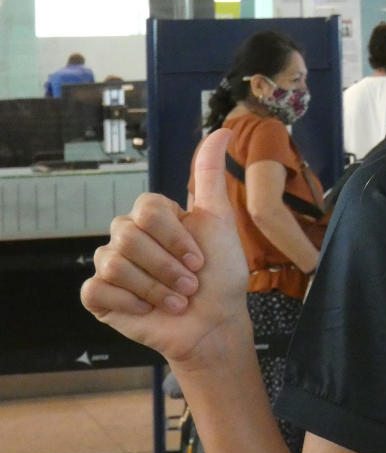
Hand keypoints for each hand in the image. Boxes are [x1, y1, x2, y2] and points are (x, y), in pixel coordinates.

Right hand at [81, 129, 250, 368]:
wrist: (214, 322)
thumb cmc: (221, 273)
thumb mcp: (220, 220)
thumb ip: (210, 176)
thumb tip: (222, 130)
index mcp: (153, 216)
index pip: (148, 207)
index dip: (175, 236)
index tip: (200, 258)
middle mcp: (128, 236)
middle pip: (129, 236)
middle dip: (167, 266)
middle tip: (190, 283)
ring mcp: (111, 265)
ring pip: (114, 263)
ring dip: (154, 288)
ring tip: (177, 300)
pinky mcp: (99, 296)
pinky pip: (96, 289)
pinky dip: (128, 303)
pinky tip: (146, 311)